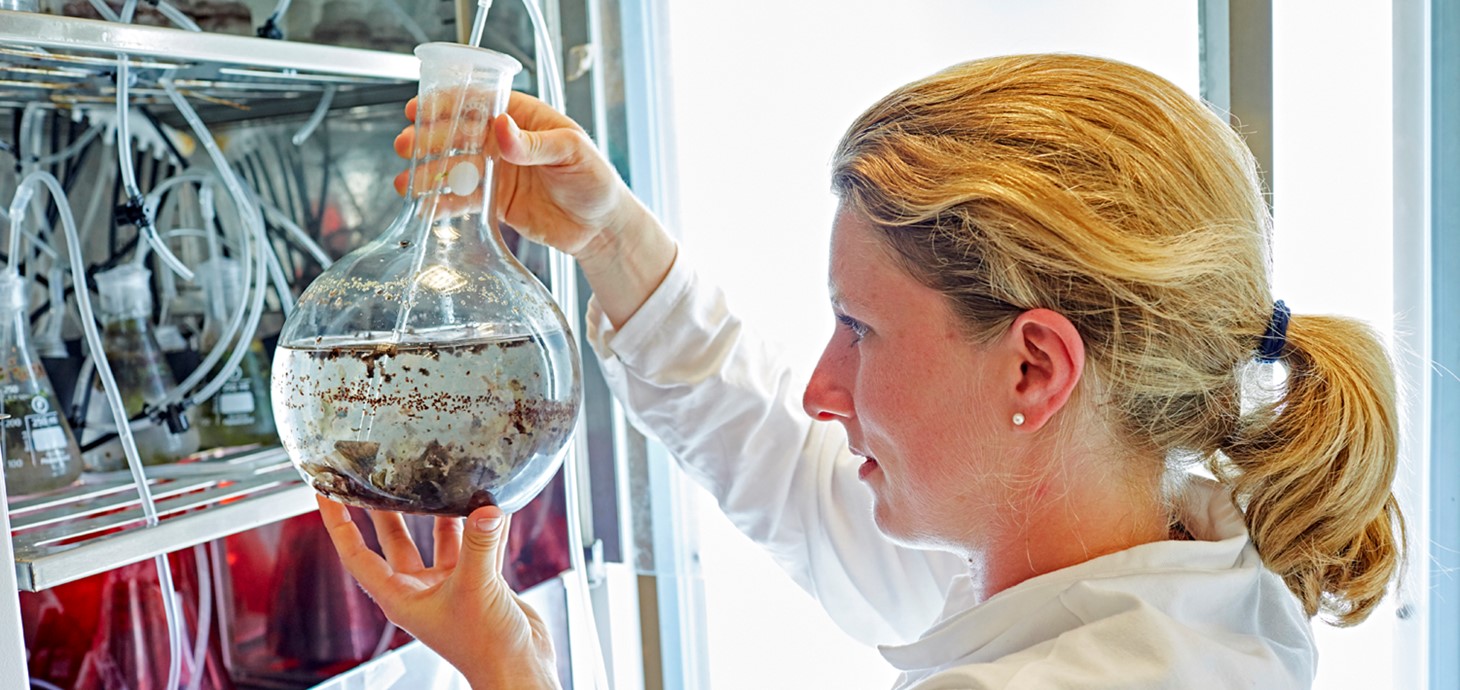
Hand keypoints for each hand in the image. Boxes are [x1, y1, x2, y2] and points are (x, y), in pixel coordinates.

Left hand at [316, 495, 559, 689]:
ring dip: (439, 512)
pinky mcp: (479, 583)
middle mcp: (420, 589)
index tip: (326, 493)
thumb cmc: (484, 648)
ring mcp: (449, 585)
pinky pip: (475, 545)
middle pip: (395, 540)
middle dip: (387, 508)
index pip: (357, 555)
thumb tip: (485, 510)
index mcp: (400, 597)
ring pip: (437, 539)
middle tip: (378, 475)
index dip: (339, 523)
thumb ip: (479, 546)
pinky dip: (481, 526)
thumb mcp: (475, 589)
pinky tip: (490, 505)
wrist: (517, 669)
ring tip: (436, 478)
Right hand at [394, 91, 648, 263]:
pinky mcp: (495, 202)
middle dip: (430, 139)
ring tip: (408, 183)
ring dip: (429, 173)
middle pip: (460, 134)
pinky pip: (463, 199)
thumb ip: (536, 143)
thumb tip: (503, 127)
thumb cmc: (596, 181)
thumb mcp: (573, 154)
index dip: (449, 103)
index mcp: (526, 119)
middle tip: (407, 146)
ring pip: (456, 167)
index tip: (420, 108)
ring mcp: (498, 172)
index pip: (482, 103)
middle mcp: (507, 142)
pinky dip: (443, 203)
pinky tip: (426, 207)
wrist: (602, 228)